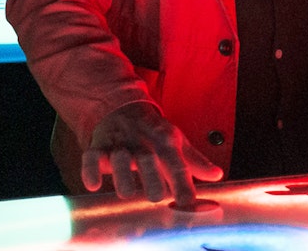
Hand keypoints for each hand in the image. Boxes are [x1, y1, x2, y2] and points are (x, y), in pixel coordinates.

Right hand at [81, 101, 222, 204]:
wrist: (124, 107)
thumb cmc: (154, 132)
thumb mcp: (177, 143)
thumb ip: (195, 162)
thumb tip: (218, 175)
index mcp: (166, 141)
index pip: (176, 162)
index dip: (183, 181)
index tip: (189, 201)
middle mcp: (143, 142)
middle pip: (148, 159)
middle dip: (151, 177)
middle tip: (156, 197)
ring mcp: (120, 144)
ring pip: (120, 158)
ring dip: (122, 175)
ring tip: (127, 193)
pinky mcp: (99, 146)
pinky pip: (91, 157)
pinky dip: (90, 170)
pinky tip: (92, 185)